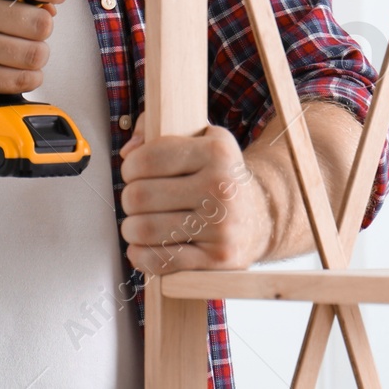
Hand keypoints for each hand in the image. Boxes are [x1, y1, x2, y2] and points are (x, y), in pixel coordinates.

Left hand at [117, 112, 272, 273]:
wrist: (259, 215)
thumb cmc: (216, 175)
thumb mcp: (198, 139)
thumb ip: (155, 128)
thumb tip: (128, 152)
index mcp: (217, 152)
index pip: (148, 159)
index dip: (130, 167)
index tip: (134, 172)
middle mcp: (223, 187)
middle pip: (140, 196)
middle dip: (129, 200)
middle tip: (137, 200)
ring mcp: (222, 226)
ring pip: (144, 229)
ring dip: (131, 229)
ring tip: (138, 223)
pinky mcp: (218, 257)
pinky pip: (161, 260)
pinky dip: (141, 256)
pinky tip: (143, 247)